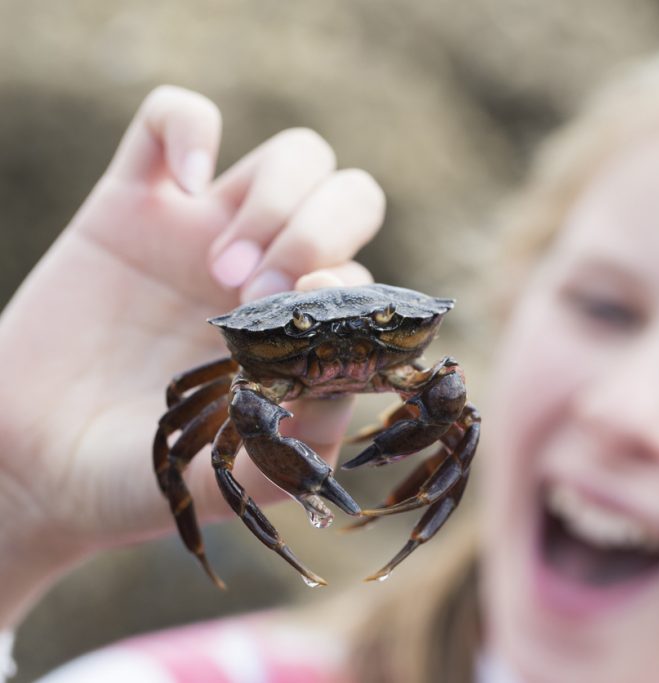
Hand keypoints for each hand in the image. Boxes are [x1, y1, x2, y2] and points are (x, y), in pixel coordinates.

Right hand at [0, 86, 384, 597]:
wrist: (38, 469)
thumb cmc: (145, 477)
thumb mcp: (238, 475)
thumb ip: (307, 435)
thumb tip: (350, 362)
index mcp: (306, 330)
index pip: (367, 271)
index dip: (347, 282)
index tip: (295, 317)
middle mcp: (273, 274)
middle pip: (350, 195)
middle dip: (318, 232)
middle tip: (252, 294)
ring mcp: (208, 232)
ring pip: (298, 155)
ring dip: (276, 198)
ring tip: (218, 267)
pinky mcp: (134, 203)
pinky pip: (174, 116)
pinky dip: (190, 125)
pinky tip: (185, 183)